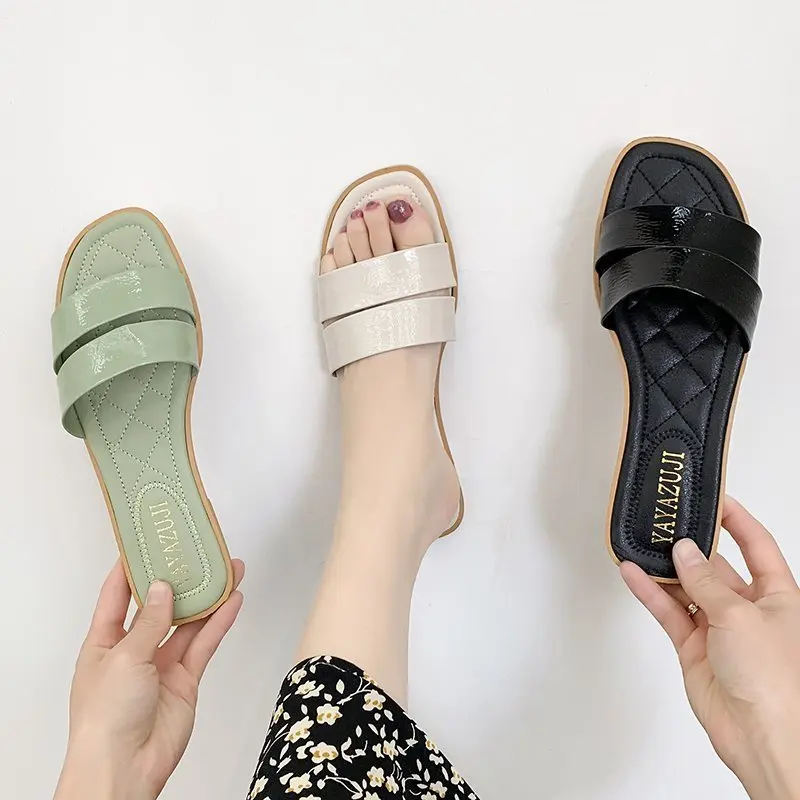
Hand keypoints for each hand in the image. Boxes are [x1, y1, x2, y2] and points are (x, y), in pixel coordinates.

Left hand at [55, 559, 244, 799]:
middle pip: (159, 605)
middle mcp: (133, 650)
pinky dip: (219, 622)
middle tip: (198, 553)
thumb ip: (150, 622)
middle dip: (179, 579)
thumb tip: (162, 588)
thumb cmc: (105, 718)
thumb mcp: (123, 657)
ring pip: (188, 622)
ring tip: (228, 569)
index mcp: (103, 642)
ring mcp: (161, 665)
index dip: (131, 568)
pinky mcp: (185, 679)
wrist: (126, 768)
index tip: (147, 541)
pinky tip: (233, 601)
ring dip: (207, 597)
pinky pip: (204, 644)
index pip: (117, 596)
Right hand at [622, 497, 799, 799]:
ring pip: (687, 588)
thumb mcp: (740, 615)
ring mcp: (720, 629)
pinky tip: (634, 574)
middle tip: (666, 523)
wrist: (762, 737)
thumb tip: (685, 552)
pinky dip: (650, 593)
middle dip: (692, 546)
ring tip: (643, 544)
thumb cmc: (776, 682)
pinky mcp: (695, 648)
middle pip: (716, 566)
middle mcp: (749, 610)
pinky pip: (669, 611)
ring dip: (665, 569)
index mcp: (778, 596)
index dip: (738, 520)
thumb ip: (705, 581)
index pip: (757, 546)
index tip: (716, 499)